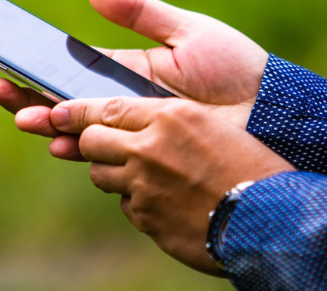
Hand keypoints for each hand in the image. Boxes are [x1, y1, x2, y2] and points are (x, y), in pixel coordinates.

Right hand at [0, 0, 268, 159]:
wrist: (274, 114)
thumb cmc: (235, 69)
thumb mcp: (186, 32)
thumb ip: (140, 12)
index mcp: (123, 74)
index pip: (67, 74)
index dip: (33, 72)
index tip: (0, 64)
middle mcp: (121, 106)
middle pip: (61, 104)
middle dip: (25, 98)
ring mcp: (133, 133)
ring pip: (76, 131)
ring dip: (46, 125)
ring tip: (23, 116)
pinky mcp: (147, 157)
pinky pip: (105, 156)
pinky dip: (79, 149)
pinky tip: (61, 142)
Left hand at [50, 96, 293, 274]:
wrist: (271, 216)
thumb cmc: (250, 163)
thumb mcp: (208, 123)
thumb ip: (163, 119)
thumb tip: (124, 121)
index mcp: (170, 117)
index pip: (106, 108)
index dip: (76, 111)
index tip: (55, 112)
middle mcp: (151, 149)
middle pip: (92, 141)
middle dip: (91, 142)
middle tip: (106, 145)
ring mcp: (146, 187)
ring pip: (102, 174)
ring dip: (116, 174)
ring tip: (150, 175)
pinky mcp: (147, 219)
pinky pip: (126, 205)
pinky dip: (137, 202)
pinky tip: (168, 201)